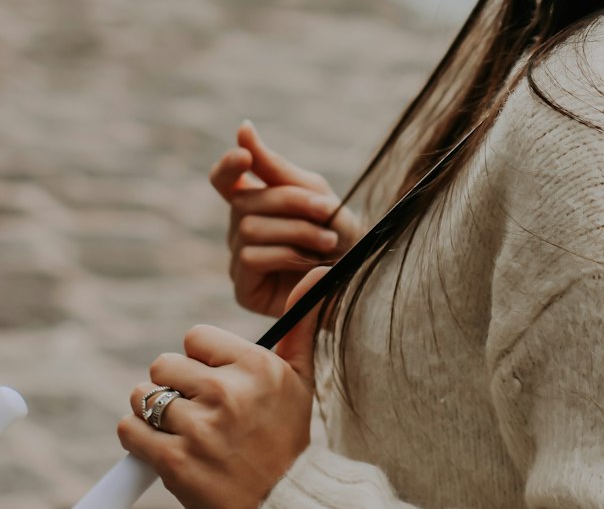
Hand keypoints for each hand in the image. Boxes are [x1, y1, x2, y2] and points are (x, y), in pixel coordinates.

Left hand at [120, 269, 323, 508]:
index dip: (199, 358)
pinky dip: (136, 435)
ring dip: (152, 409)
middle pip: (164, 363)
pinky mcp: (175, 463)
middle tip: (192, 403)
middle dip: (173, 382)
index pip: (195, 337)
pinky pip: (131, 430)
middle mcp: (227, 392)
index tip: (211, 377)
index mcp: (256, 366)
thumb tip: (319, 270)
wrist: (282, 502)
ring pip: (144, 396)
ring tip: (176, 424)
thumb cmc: (288, 437)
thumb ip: (302, 323)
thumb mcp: (300, 378)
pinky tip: (159, 442)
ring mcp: (200, 428)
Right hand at [210, 121, 364, 316]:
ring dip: (296, 230)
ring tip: (328, 239)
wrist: (358, 273)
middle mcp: (239, 230)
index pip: (224, 180)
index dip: (228, 166)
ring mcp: (238, 261)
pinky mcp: (244, 289)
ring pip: (249, 229)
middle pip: (244, 202)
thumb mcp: (311, 190)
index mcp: (253, 202)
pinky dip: (286, 254)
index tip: (245, 155)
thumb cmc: (336, 228)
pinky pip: (251, 258)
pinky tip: (309, 261)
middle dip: (291, 202)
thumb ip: (273, 166)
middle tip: (326, 210)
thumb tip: (242, 127)